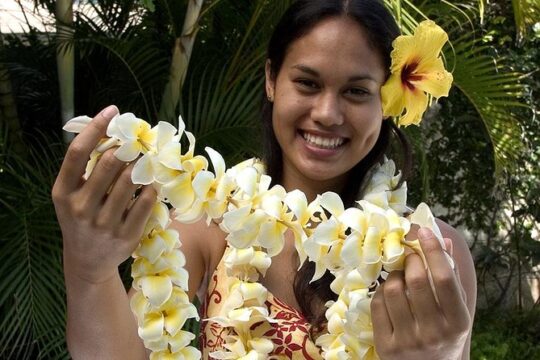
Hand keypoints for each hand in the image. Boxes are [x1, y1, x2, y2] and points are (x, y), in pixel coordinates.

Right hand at [52, 105, 155, 283]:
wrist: (87, 261)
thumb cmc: (81, 218)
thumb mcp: (71, 195)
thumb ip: (85, 169)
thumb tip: (112, 132)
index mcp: (63, 193)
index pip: (77, 153)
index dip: (96, 127)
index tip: (112, 111)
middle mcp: (80, 208)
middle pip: (109, 164)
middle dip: (126, 148)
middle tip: (136, 142)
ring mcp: (104, 223)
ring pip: (131, 180)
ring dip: (142, 165)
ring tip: (145, 162)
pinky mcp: (126, 235)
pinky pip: (146, 201)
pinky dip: (151, 187)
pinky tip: (151, 183)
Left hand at [371, 228, 470, 359]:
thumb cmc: (445, 336)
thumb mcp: (456, 311)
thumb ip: (452, 277)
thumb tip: (443, 240)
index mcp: (458, 322)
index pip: (445, 279)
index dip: (433, 250)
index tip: (424, 231)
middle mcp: (434, 333)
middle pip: (417, 281)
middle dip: (410, 259)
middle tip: (409, 254)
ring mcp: (408, 341)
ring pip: (393, 290)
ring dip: (394, 274)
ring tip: (399, 275)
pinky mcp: (386, 346)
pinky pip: (377, 305)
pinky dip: (381, 291)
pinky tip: (388, 291)